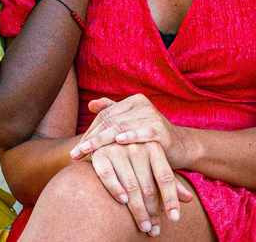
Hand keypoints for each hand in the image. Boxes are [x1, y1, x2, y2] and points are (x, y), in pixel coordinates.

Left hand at [71, 94, 188, 167]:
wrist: (181, 147)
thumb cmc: (150, 138)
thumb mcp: (131, 124)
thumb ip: (112, 112)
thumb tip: (90, 104)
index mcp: (133, 101)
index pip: (105, 115)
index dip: (89, 131)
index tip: (76, 148)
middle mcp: (142, 105)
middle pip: (110, 122)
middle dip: (90, 139)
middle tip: (75, 154)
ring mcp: (152, 116)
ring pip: (120, 128)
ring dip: (101, 141)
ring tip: (86, 152)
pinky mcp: (161, 130)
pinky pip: (142, 133)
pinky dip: (129, 136)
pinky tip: (117, 142)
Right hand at [87, 141, 193, 235]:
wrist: (107, 137)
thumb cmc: (135, 158)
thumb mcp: (155, 165)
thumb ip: (171, 182)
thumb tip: (189, 199)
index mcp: (154, 147)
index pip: (166, 177)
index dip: (171, 199)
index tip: (175, 218)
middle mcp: (137, 147)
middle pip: (148, 186)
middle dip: (152, 211)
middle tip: (155, 230)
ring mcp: (118, 150)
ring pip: (130, 186)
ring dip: (137, 209)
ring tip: (144, 226)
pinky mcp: (100, 155)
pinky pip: (108, 176)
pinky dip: (116, 189)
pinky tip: (123, 203)